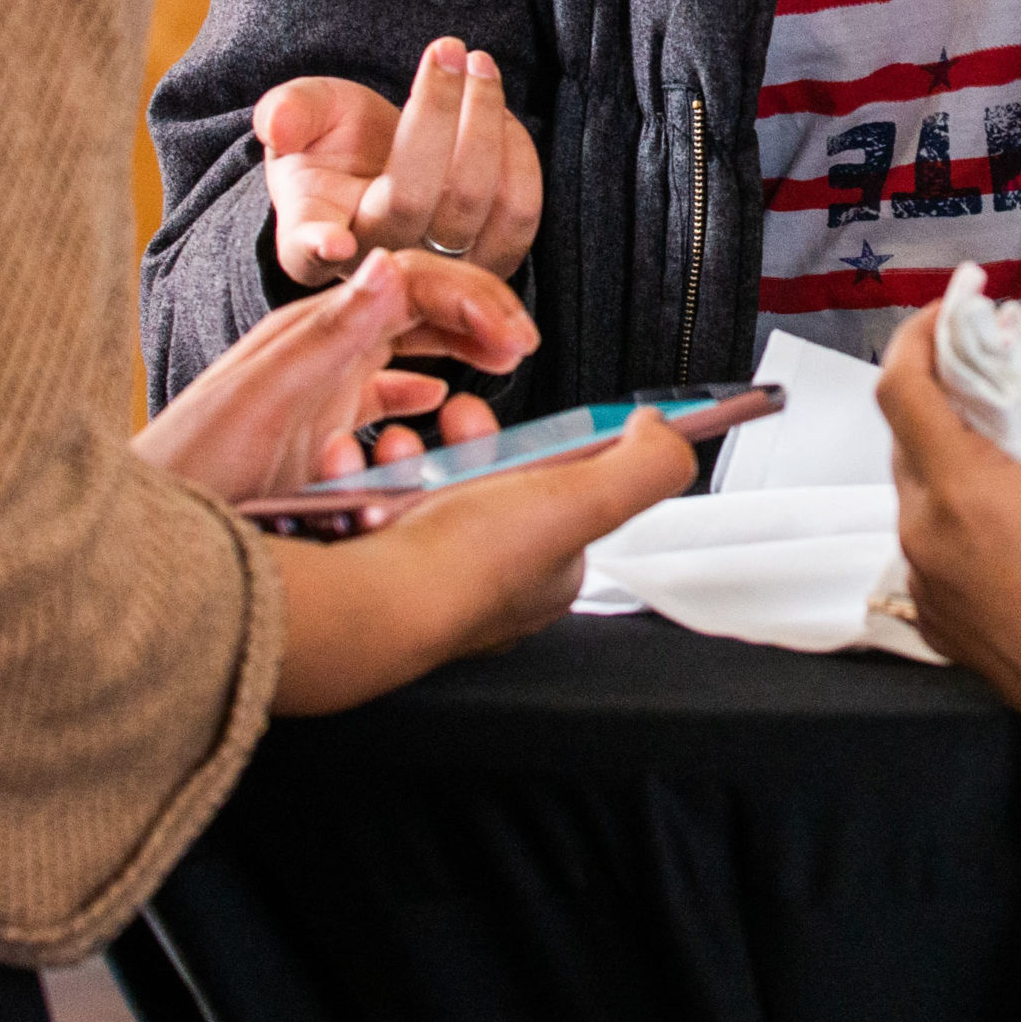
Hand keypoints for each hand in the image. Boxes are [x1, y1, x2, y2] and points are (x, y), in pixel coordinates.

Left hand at [134, 247, 532, 498]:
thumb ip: (328, 333)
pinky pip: (378, 396)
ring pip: (404, 347)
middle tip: (523, 345)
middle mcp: (315, 350)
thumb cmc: (185, 474)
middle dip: (477, 315)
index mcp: (310, 332)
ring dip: (456, 348)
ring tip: (498, 365)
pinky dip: (418, 393)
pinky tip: (435, 404)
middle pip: (415, 305)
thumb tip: (390, 263)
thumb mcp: (263, 400)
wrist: (128, 538)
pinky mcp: (307, 430)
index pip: (412, 283)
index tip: (517, 339)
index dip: (473, 301)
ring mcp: (312, 388)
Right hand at [256, 37, 541, 287]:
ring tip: (478, 64)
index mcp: (309, 235)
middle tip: (449, 48)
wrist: (383, 164)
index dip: (318, 248)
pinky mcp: (490, 260)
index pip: (307, 250)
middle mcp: (375, 262)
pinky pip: (519, 214)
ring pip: (474, 203)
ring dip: (485, 121)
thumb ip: (288, 112)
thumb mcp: (302, 116)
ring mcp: (436, 269)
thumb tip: (277, 123)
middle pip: (412, 198)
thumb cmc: (334, 140)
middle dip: (437, 111)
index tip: (332, 241)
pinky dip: (518, 153)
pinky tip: (500, 114)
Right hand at [268, 411, 698, 715]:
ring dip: (409, 455)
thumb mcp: (590, 499)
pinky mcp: (368, 571)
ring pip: (421, 491)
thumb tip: (665, 433)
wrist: (366, 600)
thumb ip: (645, 465)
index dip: (545, 449)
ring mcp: (425, 579)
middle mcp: (488, 583)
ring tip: (398, 444)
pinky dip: (358, 476)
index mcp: (547, 573)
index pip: (564, 496)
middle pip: (489, 485)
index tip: (523, 425)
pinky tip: (355, 468)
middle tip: (454, 421)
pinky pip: (364, 506)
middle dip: (467, 443)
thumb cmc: (469, 566)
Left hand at [876, 306, 1020, 722]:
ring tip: (1011, 443)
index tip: (951, 312)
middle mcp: (923, 532)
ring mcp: (923, 579)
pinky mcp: (934, 614)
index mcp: (961, 490)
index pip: (900, 386)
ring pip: (917, 487)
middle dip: (941, 390)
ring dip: (951, 451)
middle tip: (992, 368)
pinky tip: (1011, 513)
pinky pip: (929, 539)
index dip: (916, 336)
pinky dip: (957, 508)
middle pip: (906, 434)